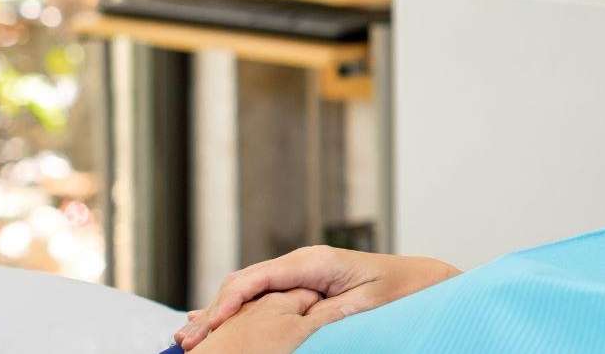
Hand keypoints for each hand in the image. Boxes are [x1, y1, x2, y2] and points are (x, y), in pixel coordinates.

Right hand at [175, 246, 455, 348]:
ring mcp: (298, 274)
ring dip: (219, 314)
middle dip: (214, 311)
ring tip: (190, 338)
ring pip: (247, 292)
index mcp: (313, 262)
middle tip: (187, 341)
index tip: (209, 326)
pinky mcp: (301, 288)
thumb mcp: (361, 304)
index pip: (258, 278)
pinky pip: (260, 298)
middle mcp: (300, 263)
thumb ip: (324, 312)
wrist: (418, 282)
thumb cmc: (396, 291)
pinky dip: (236, 312)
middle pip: (244, 284)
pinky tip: (213, 326)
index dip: (228, 303)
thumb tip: (291, 322)